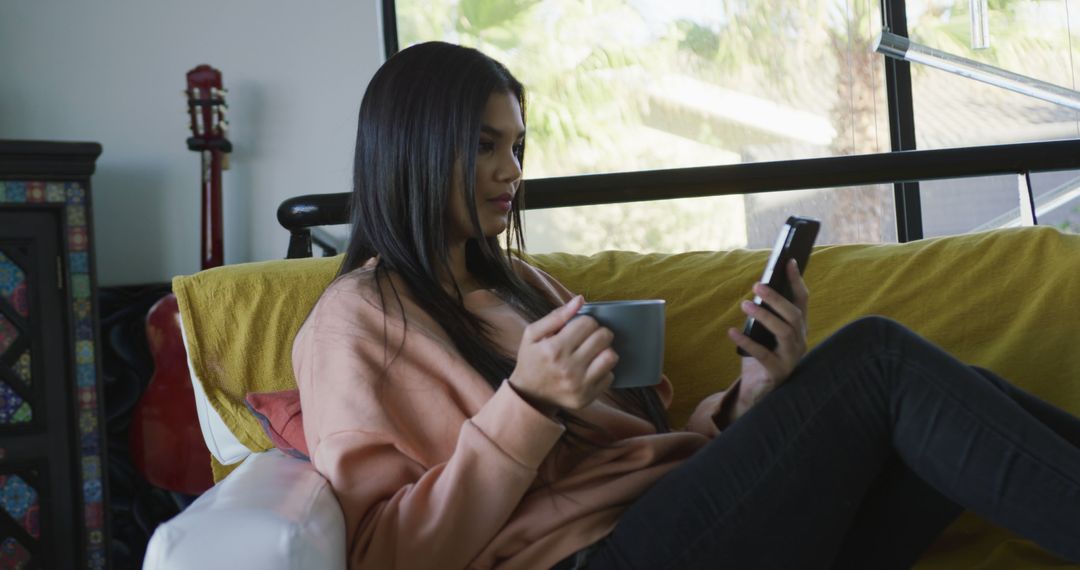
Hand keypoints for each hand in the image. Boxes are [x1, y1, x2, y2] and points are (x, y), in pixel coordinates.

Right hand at [508, 295, 617, 414]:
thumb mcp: (532, 334)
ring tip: (594, 352)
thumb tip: (580, 299)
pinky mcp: (587, 398)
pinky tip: (591, 369)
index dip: (586, 321)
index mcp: (554, 349)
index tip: (579, 328)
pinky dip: (603, 370)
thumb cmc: (531, 360)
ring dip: (605, 350)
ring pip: (611, 356)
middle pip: (603, 337)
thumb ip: (556, 316)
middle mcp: (568, 368)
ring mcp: (579, 385)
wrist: (528, 395)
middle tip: (589, 338)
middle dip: (598, 333)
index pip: (588, 323)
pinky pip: (610, 376)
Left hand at [726, 259, 808, 418]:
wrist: (756, 390)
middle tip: (757, 285)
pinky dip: (746, 341)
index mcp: (799, 329)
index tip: (789, 261)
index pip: (802, 301)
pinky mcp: (778, 372)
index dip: (797, 281)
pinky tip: (732, 331)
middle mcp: (800, 341)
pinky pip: (763, 354)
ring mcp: (792, 358)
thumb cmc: (760, 355)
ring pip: (784, 331)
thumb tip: (758, 289)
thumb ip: (764, 314)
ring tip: (745, 304)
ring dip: (764, 316)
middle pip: (794, 315)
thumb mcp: (763, 332)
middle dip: (776, 298)